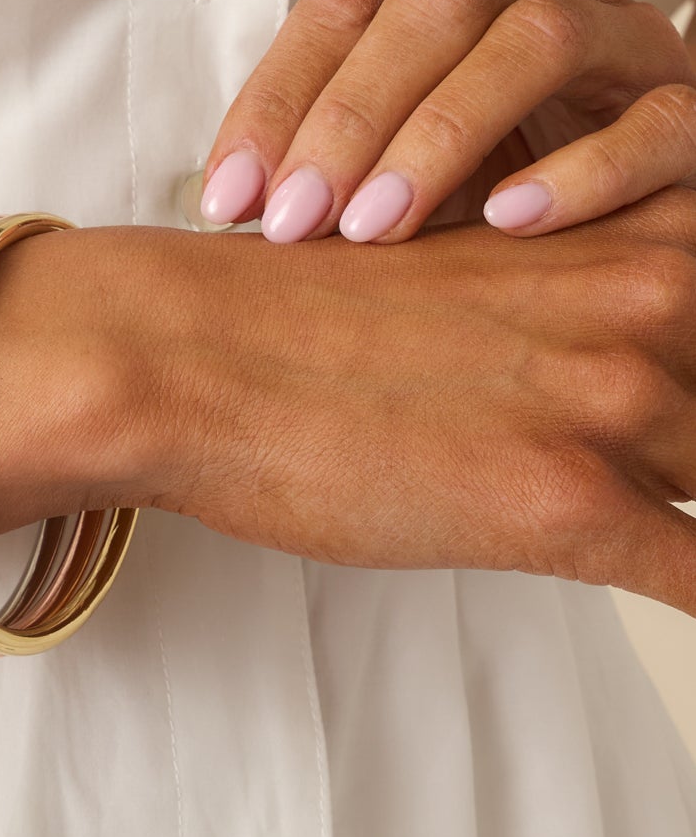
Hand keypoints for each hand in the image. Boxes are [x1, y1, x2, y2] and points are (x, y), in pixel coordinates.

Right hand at [106, 189, 695, 614]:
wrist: (191, 351)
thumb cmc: (301, 312)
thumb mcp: (473, 265)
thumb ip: (571, 299)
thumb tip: (601, 362)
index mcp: (629, 234)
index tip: (668, 420)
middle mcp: (648, 302)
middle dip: (693, 449)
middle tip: (619, 469)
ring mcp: (614, 402)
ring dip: (682, 510)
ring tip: (610, 528)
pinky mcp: (567, 505)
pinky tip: (675, 602)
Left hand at [193, 0, 695, 242]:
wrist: (624, 194)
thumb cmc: (483, 169)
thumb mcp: (388, 147)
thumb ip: (320, 150)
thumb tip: (225, 205)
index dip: (279, 95)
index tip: (228, 198)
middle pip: (439, 3)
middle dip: (350, 116)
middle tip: (294, 222)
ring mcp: (630, 33)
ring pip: (539, 39)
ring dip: (443, 135)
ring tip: (376, 226)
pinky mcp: (690, 108)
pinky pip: (651, 125)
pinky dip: (580, 172)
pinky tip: (509, 222)